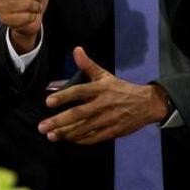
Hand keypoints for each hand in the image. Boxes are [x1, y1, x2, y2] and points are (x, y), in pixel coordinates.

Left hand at [36, 47, 169, 144]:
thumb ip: (88, 65)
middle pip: (79, 113)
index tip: (48, 102)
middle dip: (59, 121)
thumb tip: (76, 50)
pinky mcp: (113, 131)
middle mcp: (103, 104)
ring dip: (67, 133)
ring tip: (51, 135)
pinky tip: (69, 140)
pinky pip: (94, 137)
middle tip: (42, 127)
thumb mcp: (105, 75)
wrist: (147, 104)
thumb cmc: (121, 89)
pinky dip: (81, 140)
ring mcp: (108, 119)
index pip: (79, 92)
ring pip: (84, 128)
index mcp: (100, 89)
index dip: (63, 96)